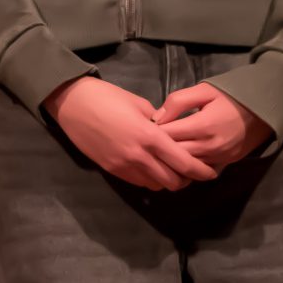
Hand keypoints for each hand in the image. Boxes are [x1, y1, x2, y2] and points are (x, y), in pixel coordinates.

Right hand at [45, 75, 218, 190]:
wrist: (71, 103)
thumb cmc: (106, 96)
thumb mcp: (139, 104)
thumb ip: (158, 123)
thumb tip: (167, 133)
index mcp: (150, 137)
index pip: (185, 164)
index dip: (202, 171)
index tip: (211, 171)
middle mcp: (139, 156)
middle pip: (174, 181)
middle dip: (186, 179)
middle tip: (189, 170)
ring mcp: (123, 165)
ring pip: (156, 185)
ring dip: (166, 180)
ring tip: (168, 168)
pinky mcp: (111, 169)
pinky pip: (138, 182)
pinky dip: (149, 178)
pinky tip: (148, 166)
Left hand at [155, 81, 272, 168]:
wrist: (262, 110)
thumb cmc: (230, 97)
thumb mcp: (203, 90)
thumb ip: (178, 102)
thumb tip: (156, 117)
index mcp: (203, 125)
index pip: (168, 135)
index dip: (152, 132)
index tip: (144, 127)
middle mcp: (211, 146)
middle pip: (175, 154)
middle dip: (159, 148)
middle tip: (148, 141)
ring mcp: (219, 157)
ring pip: (187, 166)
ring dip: (172, 160)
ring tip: (159, 151)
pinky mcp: (226, 164)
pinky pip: (201, 170)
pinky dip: (188, 167)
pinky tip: (179, 160)